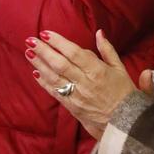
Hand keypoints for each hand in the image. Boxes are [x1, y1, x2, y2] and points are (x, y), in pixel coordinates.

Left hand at [26, 28, 142, 130]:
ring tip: (29, 53)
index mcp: (98, 70)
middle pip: (60, 64)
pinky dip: (44, 82)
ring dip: (40, 64)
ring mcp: (77, 95)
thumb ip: (107, 50)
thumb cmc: (123, 92)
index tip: (46, 33)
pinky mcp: (71, 106)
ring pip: (54, 77)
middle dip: (44, 51)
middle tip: (31, 40)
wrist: (123, 121)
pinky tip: (35, 72)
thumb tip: (99, 32)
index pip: (74, 53)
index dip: (59, 42)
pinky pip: (55, 92)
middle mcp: (85, 82)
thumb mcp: (120, 68)